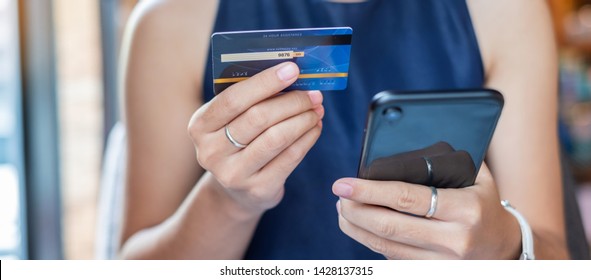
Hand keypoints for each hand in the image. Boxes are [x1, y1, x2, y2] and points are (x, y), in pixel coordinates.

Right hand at [188, 62, 323, 214]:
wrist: (235, 191)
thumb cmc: (237, 142)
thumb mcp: (231, 121)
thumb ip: (251, 99)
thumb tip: (290, 74)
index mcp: (200, 126)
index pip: (233, 99)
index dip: (265, 82)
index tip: (292, 69)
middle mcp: (211, 152)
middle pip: (258, 118)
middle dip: (292, 101)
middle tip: (314, 94)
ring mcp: (233, 174)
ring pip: (276, 138)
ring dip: (303, 119)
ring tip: (317, 109)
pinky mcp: (258, 189)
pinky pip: (289, 157)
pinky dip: (307, 138)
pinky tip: (315, 128)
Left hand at [332, 163, 521, 258]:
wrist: (504, 247)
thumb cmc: (484, 203)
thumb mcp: (476, 177)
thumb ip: (443, 161)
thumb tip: (399, 145)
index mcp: (464, 208)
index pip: (407, 198)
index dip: (370, 191)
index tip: (344, 183)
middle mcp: (454, 239)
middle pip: (390, 226)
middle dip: (356, 210)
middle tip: (339, 195)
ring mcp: (442, 262)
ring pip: (386, 247)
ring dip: (357, 228)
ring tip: (343, 209)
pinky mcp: (433, 273)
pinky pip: (394, 259)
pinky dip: (372, 243)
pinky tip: (360, 228)